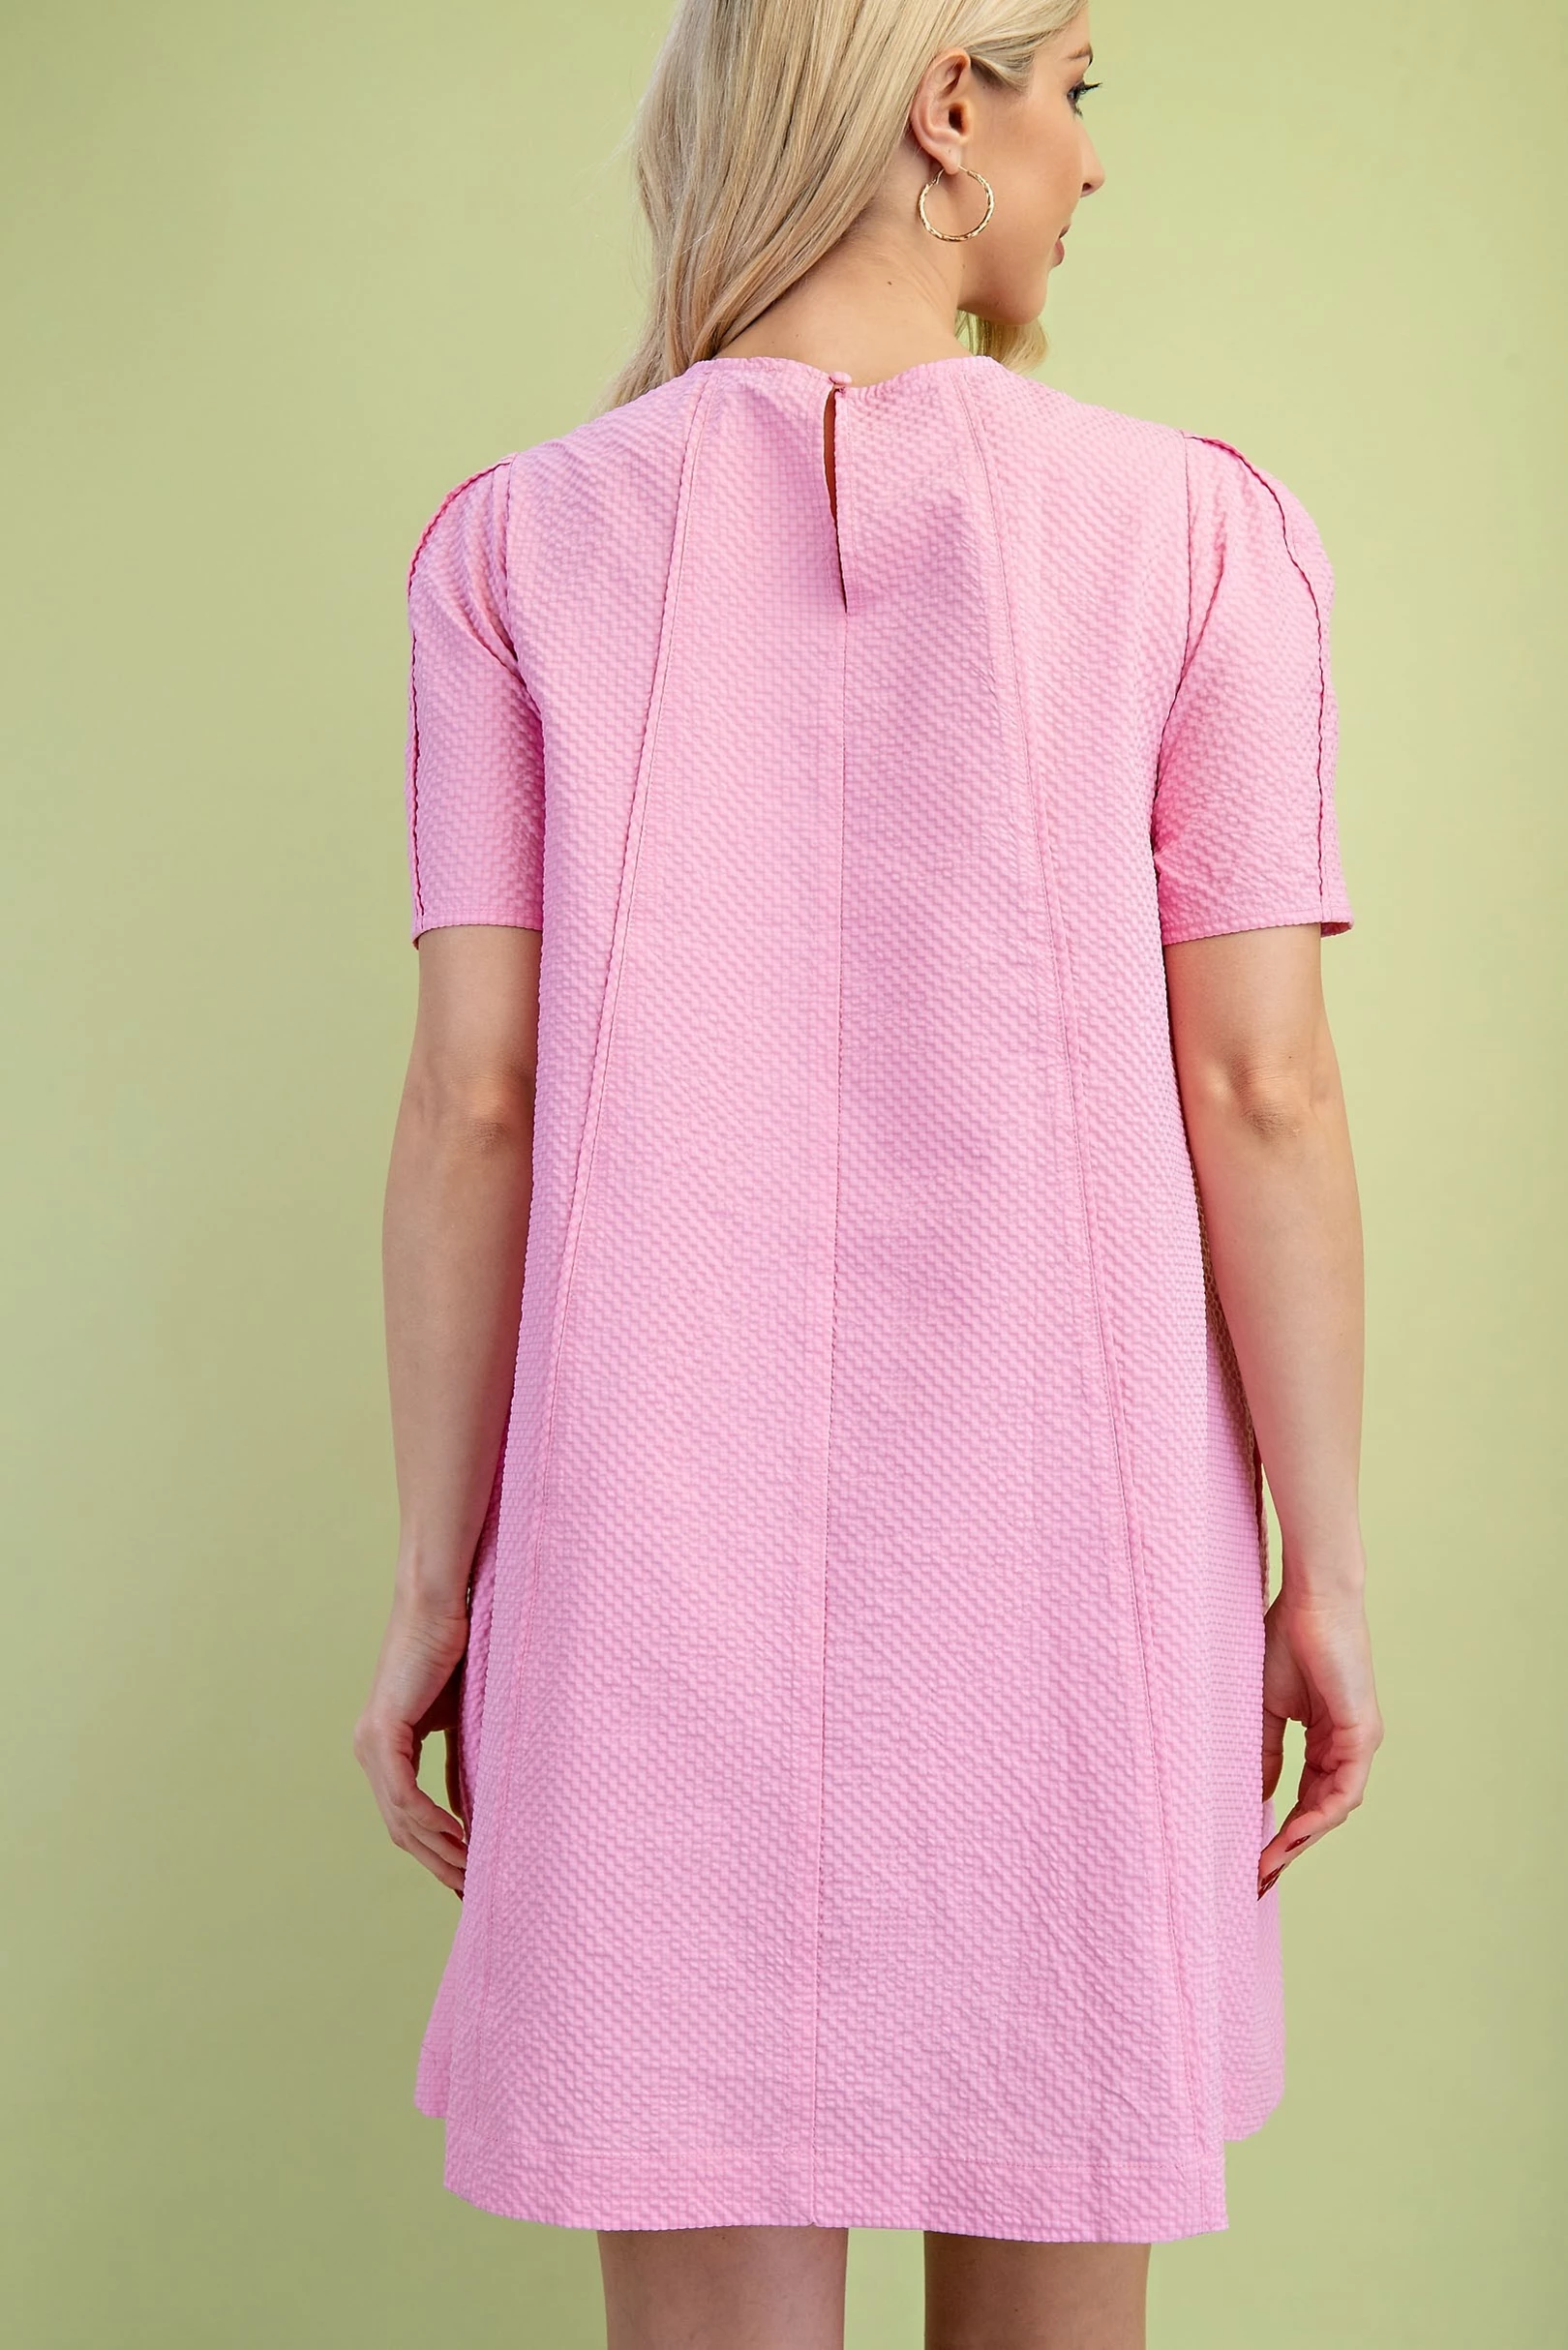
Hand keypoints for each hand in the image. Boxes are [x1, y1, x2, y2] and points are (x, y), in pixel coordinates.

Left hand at [353, 1585, 471, 1896]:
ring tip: (471, 1874)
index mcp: (384, 1748)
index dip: (434, 1852)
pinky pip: (406, 1796)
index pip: (406, 1817)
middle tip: (470, 1891)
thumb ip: (460, 1761)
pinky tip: (459, 1840)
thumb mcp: (461, 1719)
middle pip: (400, 1829)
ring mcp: (372, 1743)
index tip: (466, 1877)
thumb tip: (475, 1810)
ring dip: (438, 1851)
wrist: (437, 1602)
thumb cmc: (455, 1648)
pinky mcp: (383, 1732)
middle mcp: (369, 1750)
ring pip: (402, 1819)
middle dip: (437, 1864)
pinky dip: (433, 1823)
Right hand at [1257, 1568, 1383, 1893]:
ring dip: (1301, 1839)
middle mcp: (1347, 1747)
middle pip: (1320, 1812)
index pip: (1305, 1798)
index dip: (1281, 1831)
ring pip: (1333, 1808)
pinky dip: (1317, 1814)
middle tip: (1258, 1879)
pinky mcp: (1361, 1733)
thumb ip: (1265, 1754)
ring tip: (1268, 1864)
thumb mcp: (1265, 1708)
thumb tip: (1261, 1798)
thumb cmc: (1284, 1640)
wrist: (1309, 1599)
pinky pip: (1343, 1789)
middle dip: (1290, 1848)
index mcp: (1326, 1739)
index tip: (1252, 1860)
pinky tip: (1290, 1833)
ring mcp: (1357, 1742)